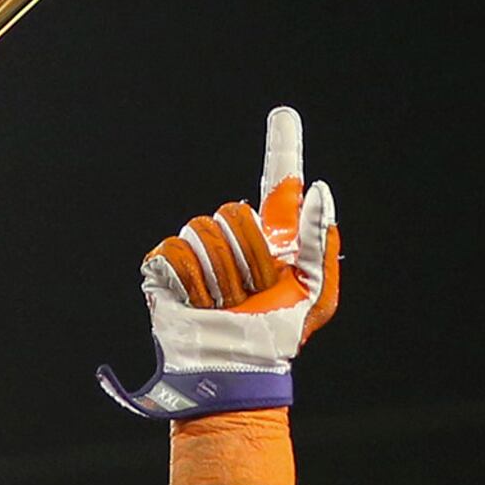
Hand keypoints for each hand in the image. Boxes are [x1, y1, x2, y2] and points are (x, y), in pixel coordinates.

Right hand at [96, 107, 340, 418]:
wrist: (234, 369)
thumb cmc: (277, 339)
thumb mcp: (314, 296)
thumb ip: (318, 240)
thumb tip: (317, 188)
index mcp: (273, 240)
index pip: (278, 184)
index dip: (282, 148)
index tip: (285, 115)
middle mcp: (234, 238)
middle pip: (233, 212)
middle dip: (245, 256)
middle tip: (250, 294)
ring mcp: (198, 251)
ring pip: (202, 231)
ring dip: (217, 274)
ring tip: (224, 304)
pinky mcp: (165, 266)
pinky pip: (174, 251)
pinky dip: (189, 281)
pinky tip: (199, 304)